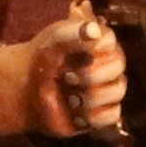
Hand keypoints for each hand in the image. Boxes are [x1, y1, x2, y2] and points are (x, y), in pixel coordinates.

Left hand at [21, 9, 125, 138]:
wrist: (28, 91)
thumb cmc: (42, 60)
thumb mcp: (52, 42)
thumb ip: (71, 33)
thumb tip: (93, 30)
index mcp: (99, 42)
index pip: (109, 41)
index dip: (91, 49)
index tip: (70, 54)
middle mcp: (109, 63)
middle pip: (117, 67)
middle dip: (90, 75)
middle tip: (67, 78)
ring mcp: (108, 88)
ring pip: (117, 91)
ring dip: (90, 96)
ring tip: (70, 98)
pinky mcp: (104, 112)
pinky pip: (112, 115)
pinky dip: (93, 116)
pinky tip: (76, 113)